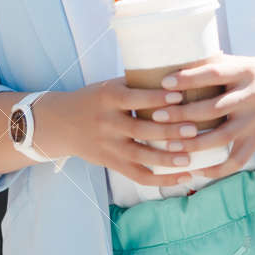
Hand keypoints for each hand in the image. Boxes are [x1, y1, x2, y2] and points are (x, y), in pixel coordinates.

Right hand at [36, 78, 205, 186]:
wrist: (61, 123)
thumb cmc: (94, 99)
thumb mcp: (109, 85)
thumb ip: (137, 84)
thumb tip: (179, 75)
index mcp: (108, 97)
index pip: (135, 98)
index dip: (157, 98)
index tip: (181, 95)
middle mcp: (107, 122)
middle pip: (141, 129)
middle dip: (168, 131)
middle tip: (193, 129)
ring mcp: (109, 146)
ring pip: (141, 156)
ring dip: (167, 159)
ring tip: (190, 158)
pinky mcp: (111, 163)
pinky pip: (138, 175)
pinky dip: (161, 179)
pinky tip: (183, 177)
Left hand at [142, 53, 254, 180]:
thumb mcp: (248, 62)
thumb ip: (221, 64)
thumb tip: (184, 57)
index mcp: (246, 71)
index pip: (214, 73)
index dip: (189, 78)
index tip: (165, 82)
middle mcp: (251, 96)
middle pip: (213, 108)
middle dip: (183, 114)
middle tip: (158, 116)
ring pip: (221, 137)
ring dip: (193, 144)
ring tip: (170, 146)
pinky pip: (236, 159)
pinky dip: (216, 169)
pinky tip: (196, 171)